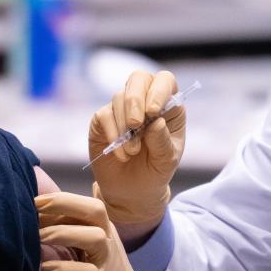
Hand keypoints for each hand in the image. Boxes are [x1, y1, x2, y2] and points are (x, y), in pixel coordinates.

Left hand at [36, 191, 166, 270]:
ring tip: (37, 237)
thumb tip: (34, 218)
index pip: (84, 204)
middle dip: (63, 204)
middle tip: (34, 206)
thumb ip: (69, 231)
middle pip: (94, 211)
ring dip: (62, 233)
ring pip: (93, 237)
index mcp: (102, 228)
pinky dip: (65, 268)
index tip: (32, 199)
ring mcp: (107, 261)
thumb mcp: (87, 249)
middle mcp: (107, 239)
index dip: (58, 199)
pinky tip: (46, 268)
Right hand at [88, 70, 185, 226]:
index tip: (153, 111)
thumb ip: (163, 141)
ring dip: (125, 126)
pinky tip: (121, 155)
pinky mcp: (103, 120)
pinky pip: (104, 115)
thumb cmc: (155, 170)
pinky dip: (112, 134)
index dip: (158, 90)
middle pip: (138, 78)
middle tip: (135, 125)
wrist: (132, 191)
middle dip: (135, 99)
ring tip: (133, 151)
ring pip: (119, 97)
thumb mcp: (166, 161)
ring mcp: (122, 108)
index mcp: (168, 105)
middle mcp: (145, 100)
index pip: (164, 81)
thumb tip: (156, 122)